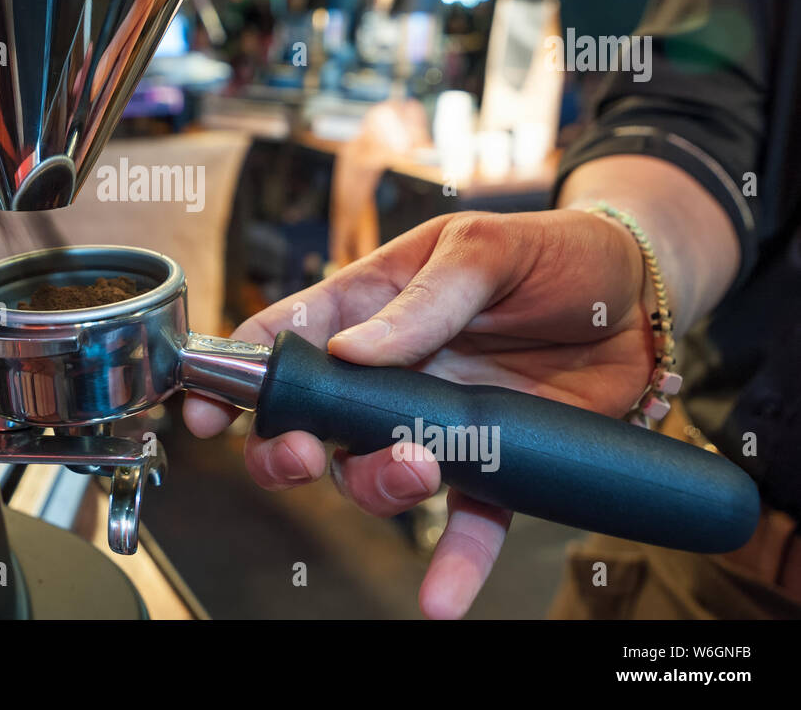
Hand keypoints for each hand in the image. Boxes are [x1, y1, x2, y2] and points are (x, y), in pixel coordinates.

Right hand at [183, 209, 653, 617]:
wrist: (642, 298)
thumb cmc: (552, 251)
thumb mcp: (486, 248)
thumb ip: (423, 300)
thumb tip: (353, 354)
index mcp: (372, 306)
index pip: (282, 340)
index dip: (234, 376)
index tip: (205, 413)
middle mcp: (390, 372)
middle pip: (312, 425)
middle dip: (292, 450)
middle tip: (307, 455)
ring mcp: (436, 422)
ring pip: (374, 475)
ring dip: (379, 487)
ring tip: (419, 469)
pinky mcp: (493, 464)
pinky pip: (463, 524)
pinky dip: (449, 566)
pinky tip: (439, 599)